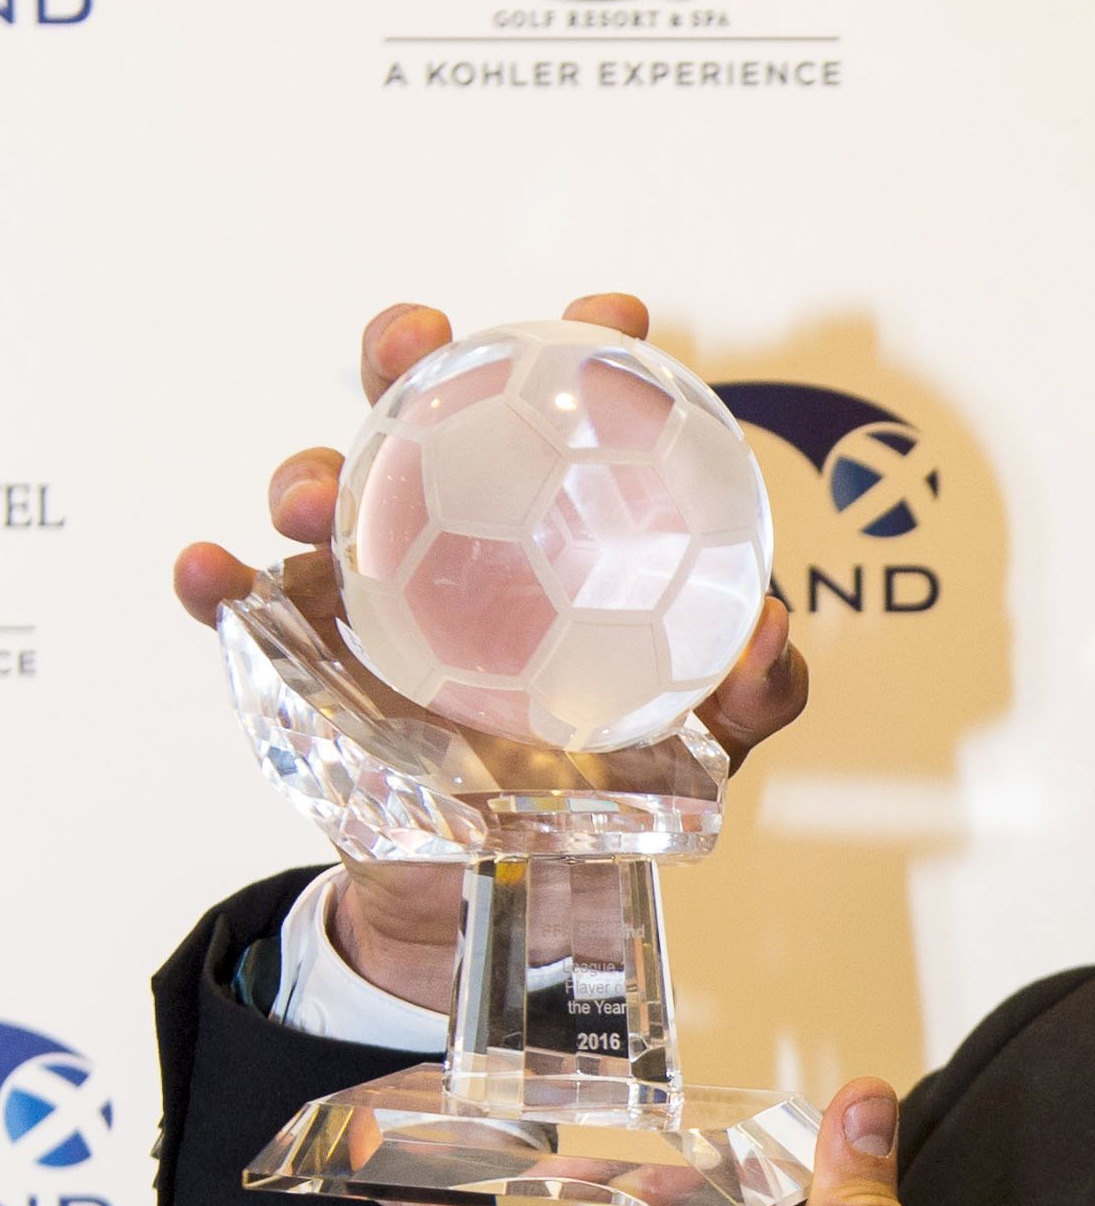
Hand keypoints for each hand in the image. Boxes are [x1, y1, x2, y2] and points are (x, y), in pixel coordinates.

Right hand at [175, 296, 810, 1011]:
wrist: (522, 887)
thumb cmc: (617, 779)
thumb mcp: (706, 738)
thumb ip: (754, 689)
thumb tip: (771, 631)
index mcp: (563, 521)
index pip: (573, 410)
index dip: (588, 344)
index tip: (610, 319)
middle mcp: (465, 528)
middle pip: (424, 409)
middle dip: (409, 353)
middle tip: (419, 344)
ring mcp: (378, 583)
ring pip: (328, 491)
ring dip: (307, 472)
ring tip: (310, 497)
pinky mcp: (308, 651)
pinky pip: (248, 608)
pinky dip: (219, 582)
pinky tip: (212, 571)